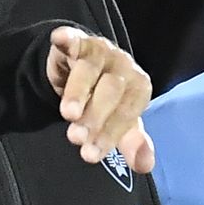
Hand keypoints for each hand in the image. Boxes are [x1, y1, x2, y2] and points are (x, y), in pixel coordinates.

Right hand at [46, 26, 153, 172]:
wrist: (82, 64)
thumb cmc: (104, 97)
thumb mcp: (118, 120)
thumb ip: (130, 142)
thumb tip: (144, 166)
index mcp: (138, 86)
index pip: (127, 113)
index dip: (109, 134)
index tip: (90, 155)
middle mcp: (123, 66)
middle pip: (111, 91)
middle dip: (94, 117)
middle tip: (76, 139)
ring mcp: (101, 50)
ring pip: (90, 69)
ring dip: (78, 92)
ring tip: (67, 114)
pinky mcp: (78, 39)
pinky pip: (73, 38)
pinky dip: (66, 38)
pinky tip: (59, 40)